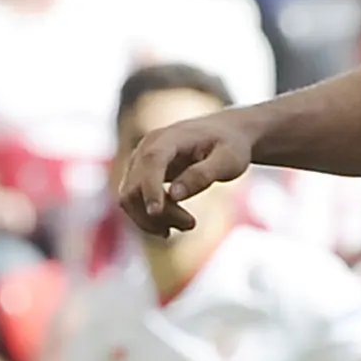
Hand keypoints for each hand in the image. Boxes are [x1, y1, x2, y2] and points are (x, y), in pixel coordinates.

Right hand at [116, 108, 255, 235]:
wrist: (225, 134)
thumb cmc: (230, 146)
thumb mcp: (228, 160)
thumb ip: (202, 175)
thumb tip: (174, 195)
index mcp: (169, 137)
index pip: (152, 161)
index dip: (150, 187)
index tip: (156, 213)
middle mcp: (147, 147)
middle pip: (135, 186)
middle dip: (159, 213)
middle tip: (191, 224)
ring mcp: (140, 161)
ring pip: (129, 198)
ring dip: (152, 220)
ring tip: (186, 226)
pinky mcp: (141, 175)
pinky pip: (133, 201)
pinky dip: (148, 218)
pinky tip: (172, 226)